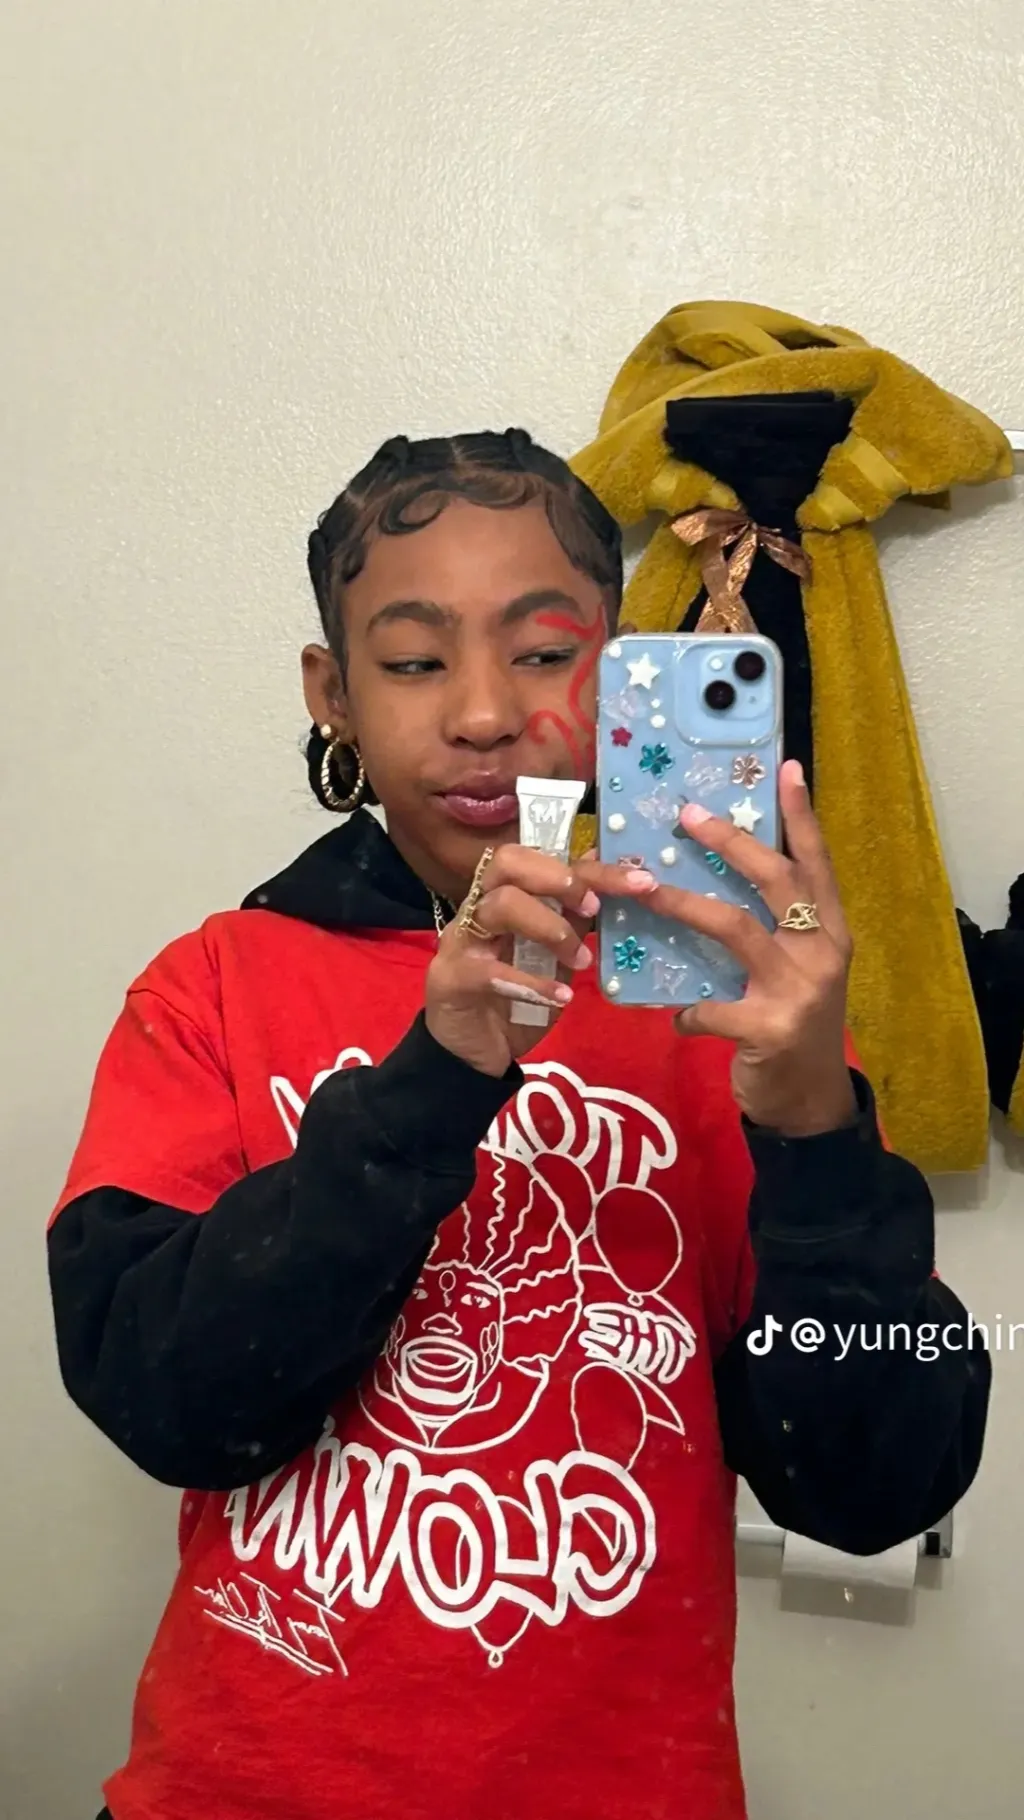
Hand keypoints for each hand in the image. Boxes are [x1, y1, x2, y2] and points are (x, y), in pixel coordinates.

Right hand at [425, 845, 655, 1078]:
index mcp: (506, 894)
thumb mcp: (556, 958)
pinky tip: (561, 998)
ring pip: (501, 905)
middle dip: (559, 878)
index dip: (592, 867)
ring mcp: (461, 940)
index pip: (544, 860)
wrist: (475, 1051)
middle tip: (593, 908)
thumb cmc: (517, 998)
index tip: (639, 881)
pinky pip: (489, 970)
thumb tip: (611, 884)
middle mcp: (479, 907)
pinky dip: (532, 983)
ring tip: (582, 962)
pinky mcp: (450, 978)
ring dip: (551, 929)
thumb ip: (574, 922)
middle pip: (509, 862)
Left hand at [654, 760, 856, 1134]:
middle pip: (775, 880)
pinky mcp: (769, 1028)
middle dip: (730, 842)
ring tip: (643, 889)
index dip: (802, 815)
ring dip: (683, 904)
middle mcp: (822, 951)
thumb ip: (770, 932)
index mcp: (831, 931)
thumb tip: (709, 881)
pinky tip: (674, 1016)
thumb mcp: (797, 971)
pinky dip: (686, 1010)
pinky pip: (710, 1007)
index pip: (816, 862)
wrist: (810, 1104)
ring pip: (734, 928)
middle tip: (687, 815)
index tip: (787, 767)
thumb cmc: (794, 1027)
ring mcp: (799, 989)